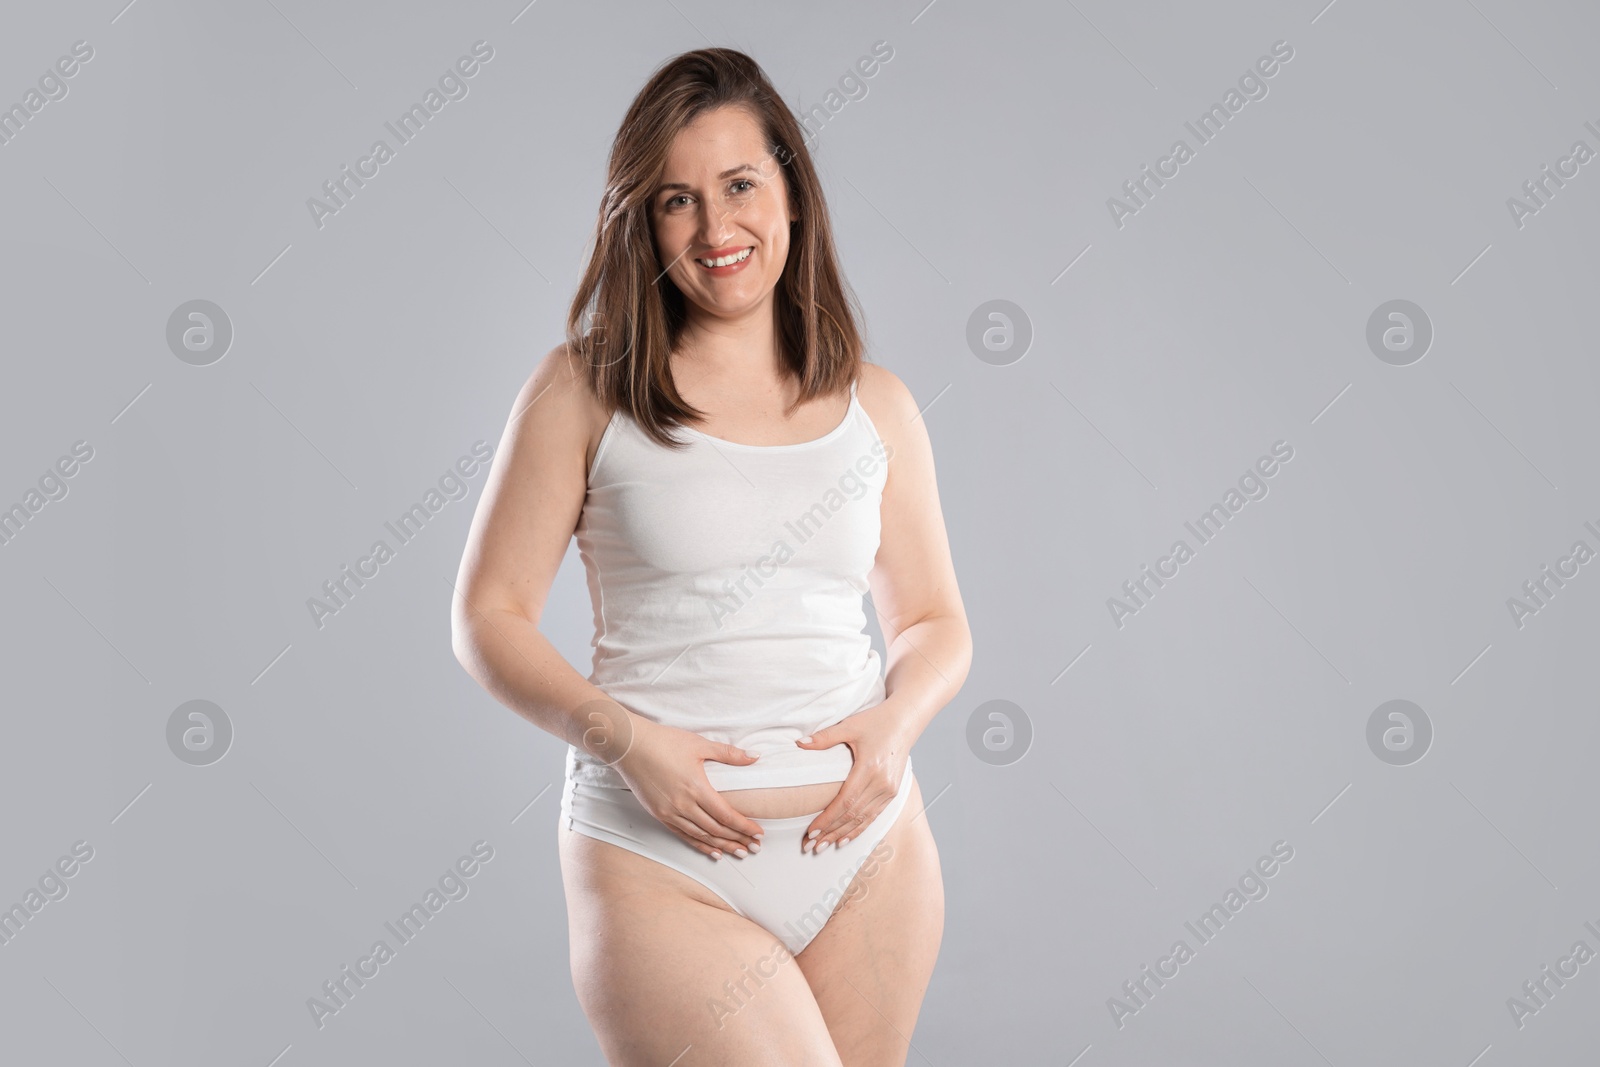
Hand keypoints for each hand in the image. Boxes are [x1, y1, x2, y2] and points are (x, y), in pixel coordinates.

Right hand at [613, 718, 767, 859]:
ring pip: (701, 836)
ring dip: (721, 846)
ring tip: (739, 852)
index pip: (726, 815)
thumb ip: (729, 754)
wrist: (630, 745)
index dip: (744, 826)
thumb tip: (754, 757)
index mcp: (696, 788)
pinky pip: (683, 835)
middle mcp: (683, 805)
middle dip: (738, 839)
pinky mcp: (659, 814)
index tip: (758, 833)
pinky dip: (700, 845)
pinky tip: (712, 851)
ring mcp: (669, 812)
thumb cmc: (664, 742)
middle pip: (716, 830)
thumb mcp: (699, 744)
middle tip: (754, 847)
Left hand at [793, 702, 910, 853]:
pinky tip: (845, 838)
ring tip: (824, 846)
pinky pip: (873, 816)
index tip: (811, 831)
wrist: (904, 722)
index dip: (828, 819)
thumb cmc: (876, 722)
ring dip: (842, 834)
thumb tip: (800, 744)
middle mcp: (881, 783)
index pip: (845, 802)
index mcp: (869, 768)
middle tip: (811, 846)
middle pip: (852, 815)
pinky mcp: (892, 793)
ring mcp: (889, 790)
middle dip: (830, 832)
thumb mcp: (850, 725)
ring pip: (863, 819)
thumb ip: (825, 737)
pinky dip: (858, 829)